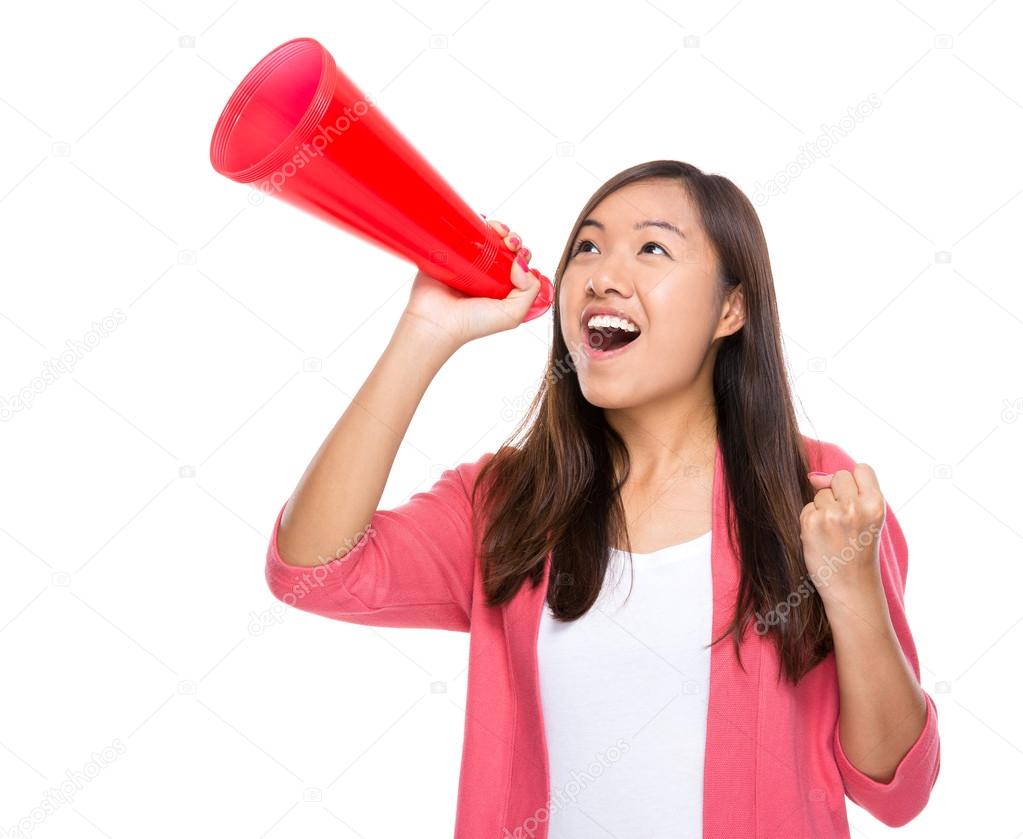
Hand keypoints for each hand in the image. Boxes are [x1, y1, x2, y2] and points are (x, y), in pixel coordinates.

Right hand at [400, 217, 541, 348]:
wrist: (436, 322)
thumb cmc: (471, 324)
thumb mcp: (512, 315)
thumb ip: (529, 292)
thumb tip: (522, 263)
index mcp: (501, 288)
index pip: (519, 264)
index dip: (523, 254)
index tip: (519, 254)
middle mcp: (485, 275)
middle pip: (505, 248)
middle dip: (512, 239)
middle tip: (509, 242)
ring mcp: (466, 263)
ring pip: (485, 238)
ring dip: (496, 228)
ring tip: (496, 230)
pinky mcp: (447, 254)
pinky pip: (461, 233)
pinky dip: (471, 223)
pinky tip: (479, 221)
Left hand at [800, 465, 886, 604]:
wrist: (852, 587)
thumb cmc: (860, 551)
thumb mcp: (868, 518)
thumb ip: (851, 492)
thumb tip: (813, 476)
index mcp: (876, 504)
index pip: (862, 469)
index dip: (854, 481)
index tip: (854, 500)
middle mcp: (855, 507)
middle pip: (838, 477)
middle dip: (837, 493)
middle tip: (844, 520)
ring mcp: (832, 515)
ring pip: (820, 493)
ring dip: (822, 509)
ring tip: (834, 533)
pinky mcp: (812, 523)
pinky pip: (807, 508)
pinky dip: (810, 520)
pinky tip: (821, 538)